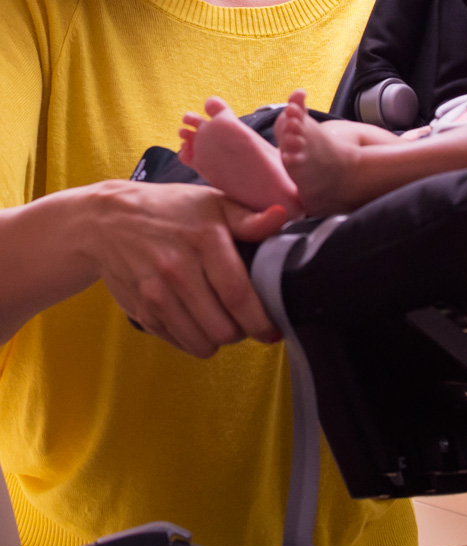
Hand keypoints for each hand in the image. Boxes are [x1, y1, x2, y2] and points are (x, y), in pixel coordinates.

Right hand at [85, 180, 286, 356]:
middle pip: (222, 328)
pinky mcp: (141, 311)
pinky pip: (178, 342)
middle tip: (245, 321)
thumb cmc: (168, 210)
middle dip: (242, 332)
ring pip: (201, 343)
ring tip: (221, 320)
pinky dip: (192, 338)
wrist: (106, 221)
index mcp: (205, 241)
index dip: (260, 321)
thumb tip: (281, 217)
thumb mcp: (212, 202)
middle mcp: (178, 270)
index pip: (238, 295)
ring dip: (217, 339)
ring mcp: (156, 294)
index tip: (272, 329)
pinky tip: (195, 318)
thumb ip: (249, 218)